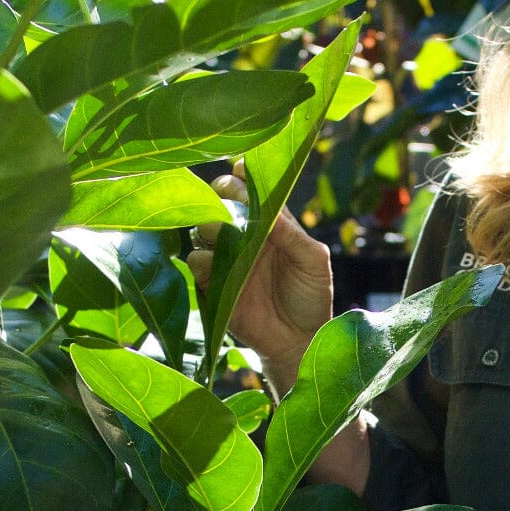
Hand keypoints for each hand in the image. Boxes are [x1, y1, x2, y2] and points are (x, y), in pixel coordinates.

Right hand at [188, 162, 331, 384]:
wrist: (299, 340)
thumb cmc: (312, 294)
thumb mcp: (313, 261)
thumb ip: (292, 234)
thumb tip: (268, 208)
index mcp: (271, 222)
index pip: (250, 188)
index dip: (242, 176)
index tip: (240, 170)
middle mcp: (244, 235)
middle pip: (220, 202)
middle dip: (221, 195)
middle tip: (230, 203)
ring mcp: (225, 258)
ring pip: (202, 229)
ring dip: (208, 226)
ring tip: (222, 232)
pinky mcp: (211, 284)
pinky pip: (196, 264)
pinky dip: (201, 260)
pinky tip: (214, 265)